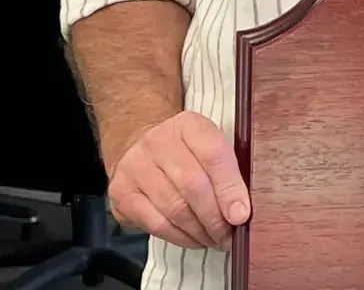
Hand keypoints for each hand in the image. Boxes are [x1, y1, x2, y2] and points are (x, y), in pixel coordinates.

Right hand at [108, 111, 250, 248]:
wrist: (139, 146)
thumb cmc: (184, 152)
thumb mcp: (208, 146)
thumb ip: (227, 170)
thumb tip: (242, 210)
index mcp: (188, 125)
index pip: (213, 154)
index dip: (230, 188)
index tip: (241, 215)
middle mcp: (157, 141)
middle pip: (193, 185)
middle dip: (215, 218)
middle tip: (229, 236)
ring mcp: (135, 166)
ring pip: (174, 208)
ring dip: (199, 231)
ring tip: (215, 240)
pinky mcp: (121, 192)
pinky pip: (156, 223)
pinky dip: (180, 237)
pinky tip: (193, 239)